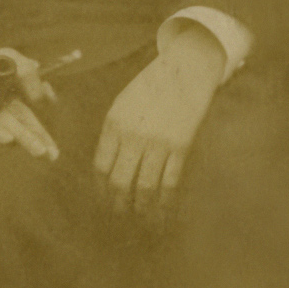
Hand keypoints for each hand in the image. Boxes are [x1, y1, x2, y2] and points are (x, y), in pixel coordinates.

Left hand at [94, 25, 230, 217]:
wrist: (187, 68)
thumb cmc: (153, 85)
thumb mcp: (124, 102)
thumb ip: (114, 131)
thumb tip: (107, 166)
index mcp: (114, 123)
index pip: (101, 166)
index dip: (100, 189)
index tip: (102, 200)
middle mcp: (133, 135)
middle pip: (120, 182)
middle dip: (118, 205)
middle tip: (120, 216)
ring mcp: (157, 142)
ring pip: (145, 187)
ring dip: (142, 209)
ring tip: (141, 219)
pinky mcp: (180, 146)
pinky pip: (170, 182)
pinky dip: (165, 202)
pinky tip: (163, 211)